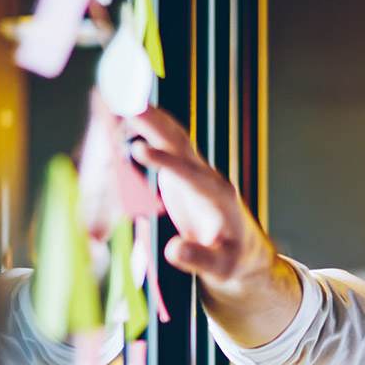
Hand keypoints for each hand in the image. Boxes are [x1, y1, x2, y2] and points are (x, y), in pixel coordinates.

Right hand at [126, 106, 266, 293]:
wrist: (245, 252)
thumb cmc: (235, 261)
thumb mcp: (223, 268)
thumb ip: (199, 259)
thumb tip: (173, 250)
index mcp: (218, 197)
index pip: (189, 175)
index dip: (164, 162)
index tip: (138, 150)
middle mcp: (207, 177)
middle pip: (178, 143)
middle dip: (152, 123)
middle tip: (124, 102)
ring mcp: (195, 172)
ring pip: (172, 138)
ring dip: (148, 117)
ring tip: (119, 96)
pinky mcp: (183, 174)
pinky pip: (165, 146)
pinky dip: (147, 128)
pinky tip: (126, 115)